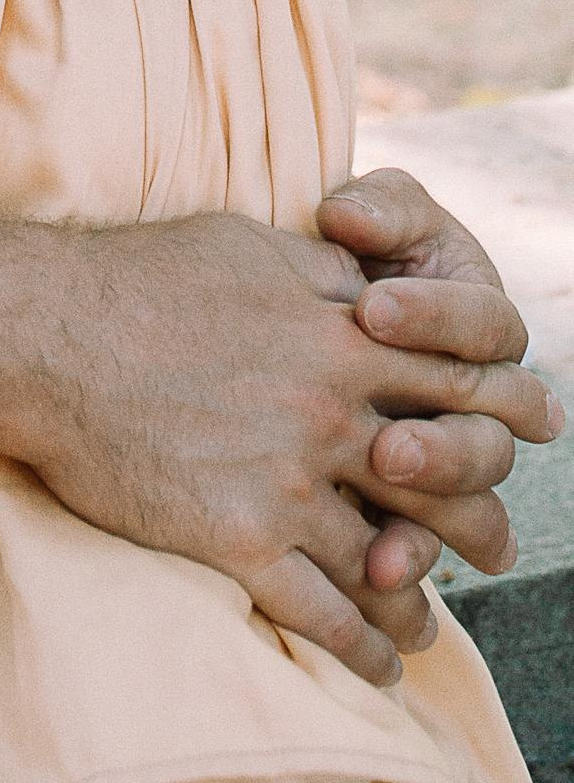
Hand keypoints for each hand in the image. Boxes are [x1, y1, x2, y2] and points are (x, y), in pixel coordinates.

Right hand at [25, 205, 558, 688]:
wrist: (45, 336)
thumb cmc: (138, 277)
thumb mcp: (247, 246)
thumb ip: (324, 274)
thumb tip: (371, 282)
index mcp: (339, 339)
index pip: (458, 381)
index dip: (503, 411)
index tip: (529, 434)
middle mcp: (328, 413)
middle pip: (444, 480)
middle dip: (481, 520)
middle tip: (495, 549)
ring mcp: (287, 482)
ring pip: (391, 560)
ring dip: (420, 599)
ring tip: (427, 621)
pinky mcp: (239, 542)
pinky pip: (327, 615)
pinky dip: (363, 648)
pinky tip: (376, 661)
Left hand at [322, 167, 561, 592]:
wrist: (287, 312)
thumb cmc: (346, 252)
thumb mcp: (368, 217)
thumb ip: (376, 211)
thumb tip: (352, 220)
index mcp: (479, 325)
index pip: (487, 326)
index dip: (436, 319)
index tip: (369, 308)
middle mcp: (479, 400)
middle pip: (495, 431)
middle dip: (447, 436)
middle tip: (388, 435)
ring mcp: (447, 458)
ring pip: (471, 498)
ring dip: (436, 500)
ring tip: (383, 482)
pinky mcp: (406, 506)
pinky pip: (423, 544)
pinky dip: (404, 558)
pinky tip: (375, 571)